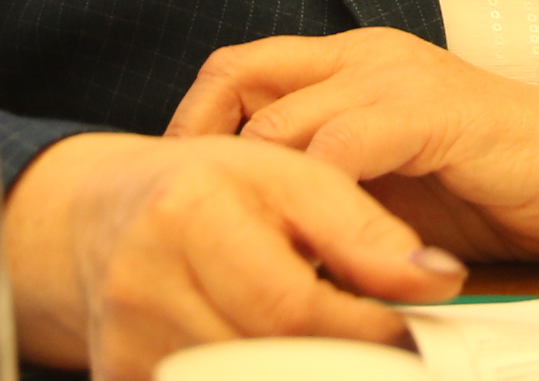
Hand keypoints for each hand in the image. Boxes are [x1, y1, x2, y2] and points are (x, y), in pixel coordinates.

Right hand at [1, 130, 467, 380]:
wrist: (99, 213)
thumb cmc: (204, 186)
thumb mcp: (288, 178)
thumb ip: (362, 227)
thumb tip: (439, 276)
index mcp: (190, 212)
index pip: (296, 306)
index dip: (362, 331)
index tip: (403, 337)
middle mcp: (143, 278)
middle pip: (270, 358)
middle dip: (332, 358)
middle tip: (369, 346)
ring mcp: (125, 336)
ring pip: (241, 380)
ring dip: (291, 369)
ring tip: (314, 338)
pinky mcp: (118, 374)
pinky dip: (246, 373)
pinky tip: (263, 349)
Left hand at [168, 28, 538, 262]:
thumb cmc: (496, 187)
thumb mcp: (389, 184)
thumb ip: (328, 188)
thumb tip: (251, 239)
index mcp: (349, 64)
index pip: (238, 71)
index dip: (192, 128)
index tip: (175, 196)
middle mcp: (364, 57)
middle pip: (239, 80)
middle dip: (203, 159)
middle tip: (194, 229)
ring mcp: (398, 79)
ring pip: (282, 121)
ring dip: (257, 192)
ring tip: (246, 253)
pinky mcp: (435, 112)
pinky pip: (345, 148)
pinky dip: (318, 202)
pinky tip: (315, 251)